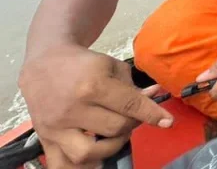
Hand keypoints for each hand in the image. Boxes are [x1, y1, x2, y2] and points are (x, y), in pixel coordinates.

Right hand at [18, 45, 172, 167]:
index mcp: (92, 85)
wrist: (44, 63)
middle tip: (132, 117)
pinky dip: (82, 166)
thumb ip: (133, 86)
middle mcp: (73, 108)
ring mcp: (56, 127)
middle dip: (131, 124)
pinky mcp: (45, 138)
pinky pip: (62, 165)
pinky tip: (95, 156)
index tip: (167, 122)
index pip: (130, 105)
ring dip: (110, 147)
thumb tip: (155, 97)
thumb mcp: (112, 66)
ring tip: (114, 135)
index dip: (152, 114)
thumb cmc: (83, 63)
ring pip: (89, 153)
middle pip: (115, 129)